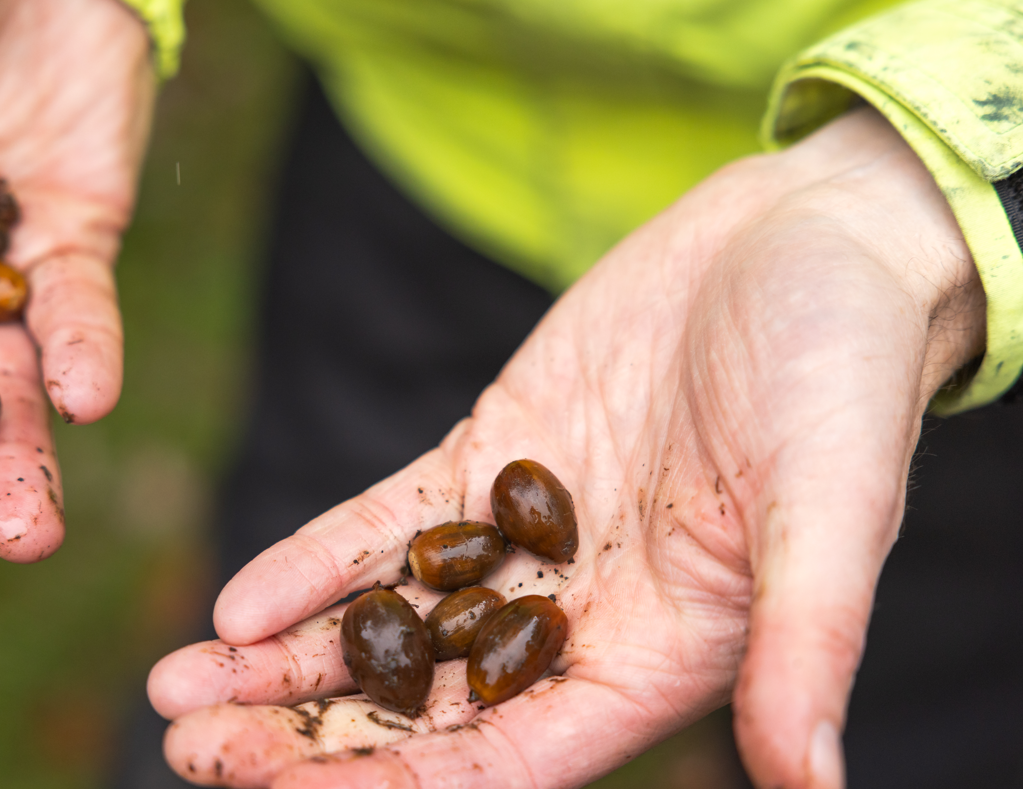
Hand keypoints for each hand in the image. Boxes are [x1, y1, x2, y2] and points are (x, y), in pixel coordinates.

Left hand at [146, 107, 985, 787]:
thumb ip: (810, 641)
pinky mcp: (493, 456)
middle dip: (307, 735)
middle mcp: (581, 617)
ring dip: (282, 659)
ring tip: (175, 686)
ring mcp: (527, 539)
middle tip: (188, 746)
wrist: (808, 242)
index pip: (508, 762)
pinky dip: (315, 563)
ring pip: (387, 624)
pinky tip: (237, 600)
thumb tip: (812, 781)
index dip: (394, 788)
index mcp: (659, 659)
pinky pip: (388, 526)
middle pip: (425, 709)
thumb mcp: (835, 505)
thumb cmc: (847, 375)